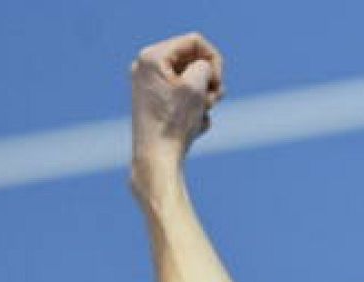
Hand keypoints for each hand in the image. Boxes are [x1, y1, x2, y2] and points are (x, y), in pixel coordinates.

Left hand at [129, 33, 224, 171]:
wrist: (156, 159)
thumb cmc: (174, 123)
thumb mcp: (196, 86)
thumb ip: (205, 66)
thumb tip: (203, 70)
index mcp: (152, 56)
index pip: (195, 42)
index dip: (214, 60)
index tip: (217, 83)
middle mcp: (146, 67)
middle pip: (193, 60)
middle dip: (209, 81)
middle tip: (212, 102)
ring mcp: (149, 85)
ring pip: (191, 80)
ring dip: (204, 97)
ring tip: (202, 116)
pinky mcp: (154, 102)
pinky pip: (183, 97)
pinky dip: (194, 109)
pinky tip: (193, 126)